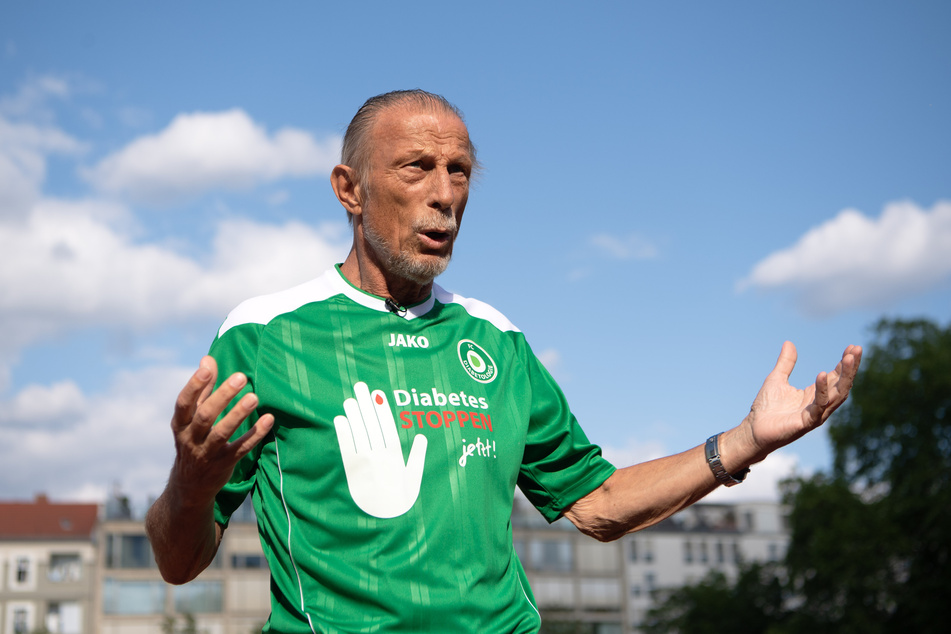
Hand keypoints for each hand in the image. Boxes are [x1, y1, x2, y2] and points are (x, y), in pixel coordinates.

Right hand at [169, 356, 273, 502]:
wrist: (190, 486)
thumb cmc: (194, 440)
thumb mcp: (191, 418)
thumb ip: (202, 390)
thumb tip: (207, 359)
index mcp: (181, 424)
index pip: (184, 402)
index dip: (195, 385)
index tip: (209, 368)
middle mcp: (191, 439)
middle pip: (205, 416)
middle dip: (222, 396)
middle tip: (241, 377)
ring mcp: (207, 453)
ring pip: (222, 433)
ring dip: (238, 414)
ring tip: (254, 396)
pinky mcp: (224, 464)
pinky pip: (241, 449)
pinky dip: (254, 434)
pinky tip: (268, 419)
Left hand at [334, 382, 427, 518]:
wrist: (384, 524)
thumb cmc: (401, 502)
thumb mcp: (414, 480)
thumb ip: (418, 457)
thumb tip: (421, 437)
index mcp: (396, 457)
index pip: (388, 426)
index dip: (382, 408)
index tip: (377, 393)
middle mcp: (380, 457)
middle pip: (372, 424)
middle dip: (366, 404)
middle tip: (360, 386)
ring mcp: (365, 464)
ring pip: (359, 432)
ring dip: (353, 414)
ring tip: (349, 399)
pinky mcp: (351, 472)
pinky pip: (346, 448)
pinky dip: (343, 432)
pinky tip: (340, 419)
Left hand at [741, 342, 861, 458]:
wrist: (754, 429)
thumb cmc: (766, 408)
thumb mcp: (776, 378)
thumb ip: (786, 362)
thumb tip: (789, 342)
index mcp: (815, 394)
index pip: (836, 377)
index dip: (845, 363)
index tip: (853, 346)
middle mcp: (820, 405)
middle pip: (842, 385)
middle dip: (851, 368)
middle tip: (858, 349)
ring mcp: (816, 414)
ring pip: (837, 395)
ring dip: (845, 377)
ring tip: (849, 358)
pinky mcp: (807, 422)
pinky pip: (819, 406)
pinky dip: (822, 390)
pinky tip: (822, 374)